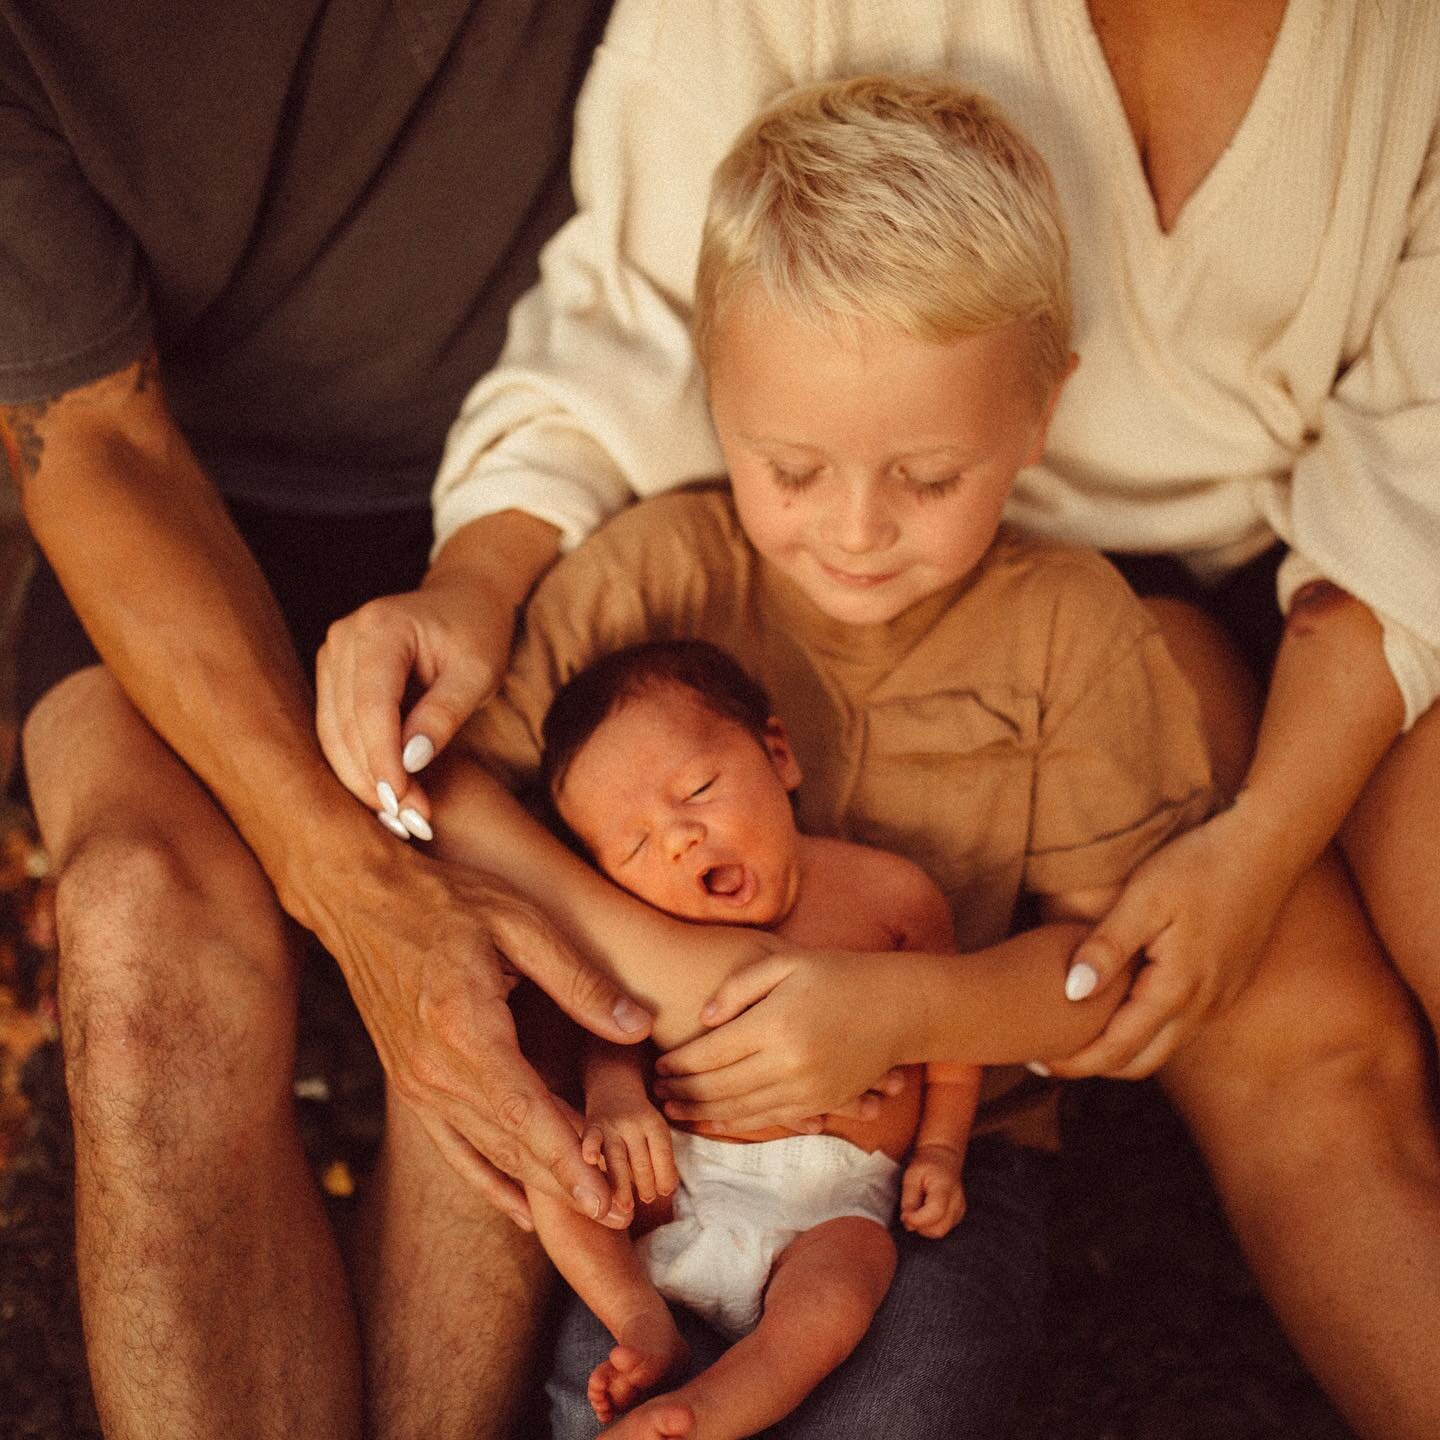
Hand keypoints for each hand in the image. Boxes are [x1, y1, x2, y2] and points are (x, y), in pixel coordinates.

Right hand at [316, 568, 515, 834]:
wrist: (465, 600)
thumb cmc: (478, 634)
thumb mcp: (477, 673)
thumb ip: (443, 714)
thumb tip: (410, 762)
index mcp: (380, 628)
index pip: (370, 706)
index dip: (383, 760)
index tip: (406, 803)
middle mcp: (344, 638)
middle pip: (345, 725)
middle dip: (375, 779)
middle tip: (413, 823)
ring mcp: (331, 656)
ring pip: (333, 734)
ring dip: (364, 780)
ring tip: (403, 817)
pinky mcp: (333, 676)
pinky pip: (336, 731)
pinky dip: (359, 766)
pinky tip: (388, 796)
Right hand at [318, 844, 651, 1226]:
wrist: (361, 900)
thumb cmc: (447, 901)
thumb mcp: (519, 922)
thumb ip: (579, 980)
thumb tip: (637, 1026)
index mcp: (466, 1028)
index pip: (524, 1112)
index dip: (567, 1161)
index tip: (604, 1199)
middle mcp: (435, 1069)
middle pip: (509, 1144)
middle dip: (566, 1185)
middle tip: (621, 1216)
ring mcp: (418, 1083)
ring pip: (486, 1151)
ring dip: (537, 1186)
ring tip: (591, 1216)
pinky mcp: (411, 1085)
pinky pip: (454, 1148)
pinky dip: (491, 1182)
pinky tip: (524, 1210)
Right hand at [582, 1095, 677, 1221]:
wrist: (613, 1088)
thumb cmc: (639, 1123)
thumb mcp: (656, 1133)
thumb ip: (661, 1160)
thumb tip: (668, 1191)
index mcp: (654, 1125)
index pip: (663, 1155)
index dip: (664, 1177)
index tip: (663, 1192)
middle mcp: (634, 1123)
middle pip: (641, 1161)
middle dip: (645, 1185)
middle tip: (646, 1200)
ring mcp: (612, 1125)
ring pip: (617, 1158)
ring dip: (622, 1184)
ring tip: (626, 1206)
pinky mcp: (592, 1126)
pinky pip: (591, 1138)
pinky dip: (591, 1148)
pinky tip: (591, 1160)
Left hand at [652, 951, 914, 1131]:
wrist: (898, 1007)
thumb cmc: (838, 974)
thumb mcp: (785, 962)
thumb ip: (738, 988)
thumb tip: (703, 1018)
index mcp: (775, 1024)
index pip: (711, 1054)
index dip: (678, 1064)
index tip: (658, 1065)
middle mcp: (789, 1064)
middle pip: (719, 1088)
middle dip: (683, 1092)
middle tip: (657, 1091)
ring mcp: (807, 1089)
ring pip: (741, 1111)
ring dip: (704, 1113)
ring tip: (676, 1109)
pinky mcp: (821, 1103)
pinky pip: (770, 1121)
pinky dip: (738, 1123)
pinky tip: (717, 1120)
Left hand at [900, 1145, 967, 1237]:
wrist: (943, 1157)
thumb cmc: (926, 1164)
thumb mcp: (911, 1176)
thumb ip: (909, 1200)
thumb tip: (907, 1223)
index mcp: (945, 1188)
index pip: (935, 1213)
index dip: (917, 1219)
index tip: (904, 1216)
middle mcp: (956, 1201)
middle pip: (938, 1229)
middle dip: (919, 1226)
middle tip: (909, 1212)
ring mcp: (960, 1210)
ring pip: (940, 1232)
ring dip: (924, 1227)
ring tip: (918, 1208)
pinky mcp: (958, 1215)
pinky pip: (943, 1228)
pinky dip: (931, 1225)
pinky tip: (926, 1210)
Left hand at [1047, 803, 1292, 1078]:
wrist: (1267, 848)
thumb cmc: (1200, 867)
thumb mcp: (1143, 901)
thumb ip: (1106, 948)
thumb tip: (1071, 993)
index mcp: (1177, 991)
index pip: (1117, 1049)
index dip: (1074, 1062)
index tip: (1036, 1063)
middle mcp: (1203, 1007)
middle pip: (1140, 1062)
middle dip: (1094, 1065)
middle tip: (1049, 1057)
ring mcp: (1220, 999)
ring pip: (1163, 1045)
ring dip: (1121, 1049)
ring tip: (1077, 1033)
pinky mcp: (1227, 985)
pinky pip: (1180, 1025)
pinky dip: (1145, 1029)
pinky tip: (1119, 1006)